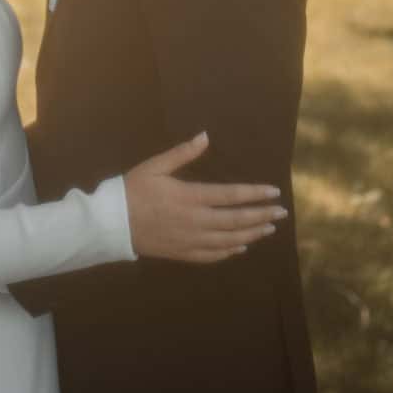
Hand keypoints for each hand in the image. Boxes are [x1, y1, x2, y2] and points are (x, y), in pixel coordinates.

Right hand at [124, 133, 286, 263]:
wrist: (110, 223)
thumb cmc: (132, 190)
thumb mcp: (154, 166)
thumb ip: (182, 153)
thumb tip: (205, 136)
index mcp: (190, 196)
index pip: (231, 195)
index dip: (254, 194)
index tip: (274, 192)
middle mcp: (195, 221)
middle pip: (236, 220)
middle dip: (261, 216)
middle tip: (281, 213)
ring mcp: (190, 240)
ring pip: (228, 240)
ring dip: (251, 234)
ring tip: (268, 228)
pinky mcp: (182, 254)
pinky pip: (212, 255)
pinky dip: (230, 251)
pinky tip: (241, 247)